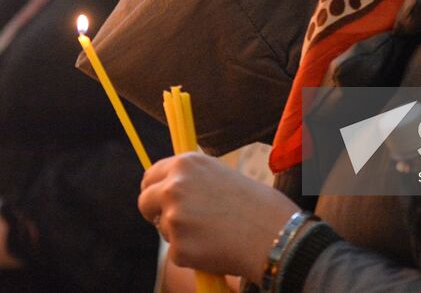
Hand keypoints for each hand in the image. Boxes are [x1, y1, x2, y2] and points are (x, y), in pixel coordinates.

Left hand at [138, 152, 300, 280]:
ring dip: (180, 235)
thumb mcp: (221, 177)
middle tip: (175, 223)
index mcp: (187, 163)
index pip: (151, 175)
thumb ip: (194, 181)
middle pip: (144, 201)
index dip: (154, 189)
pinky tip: (217, 249)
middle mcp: (174, 186)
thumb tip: (172, 191)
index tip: (158, 200)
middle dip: (155, 213)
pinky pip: (177, 254)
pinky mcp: (178, 248)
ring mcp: (174, 217)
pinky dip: (192, 256)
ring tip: (214, 235)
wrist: (276, 235)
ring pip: (163, 229)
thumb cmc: (258, 206)